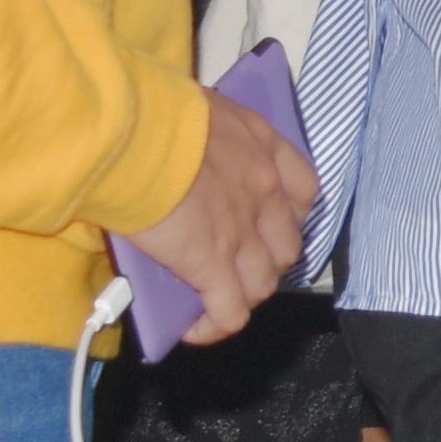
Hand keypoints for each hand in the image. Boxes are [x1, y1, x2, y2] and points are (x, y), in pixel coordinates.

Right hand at [119, 86, 312, 345]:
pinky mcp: (213, 266)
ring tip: (213, 298)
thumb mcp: (198, 113)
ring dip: (244, 295)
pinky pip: (229, 313)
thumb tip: (187, 153)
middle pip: (286, 246)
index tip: (265, 222)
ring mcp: (244, 235)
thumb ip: (209, 137)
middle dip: (267, 260)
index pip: (302, 192)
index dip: (287, 216)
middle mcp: (265, 194)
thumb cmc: (154, 112)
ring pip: (263, 284)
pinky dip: (216, 327)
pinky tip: (195, 329)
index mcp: (263, 150)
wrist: (138, 135)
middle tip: (235, 263)